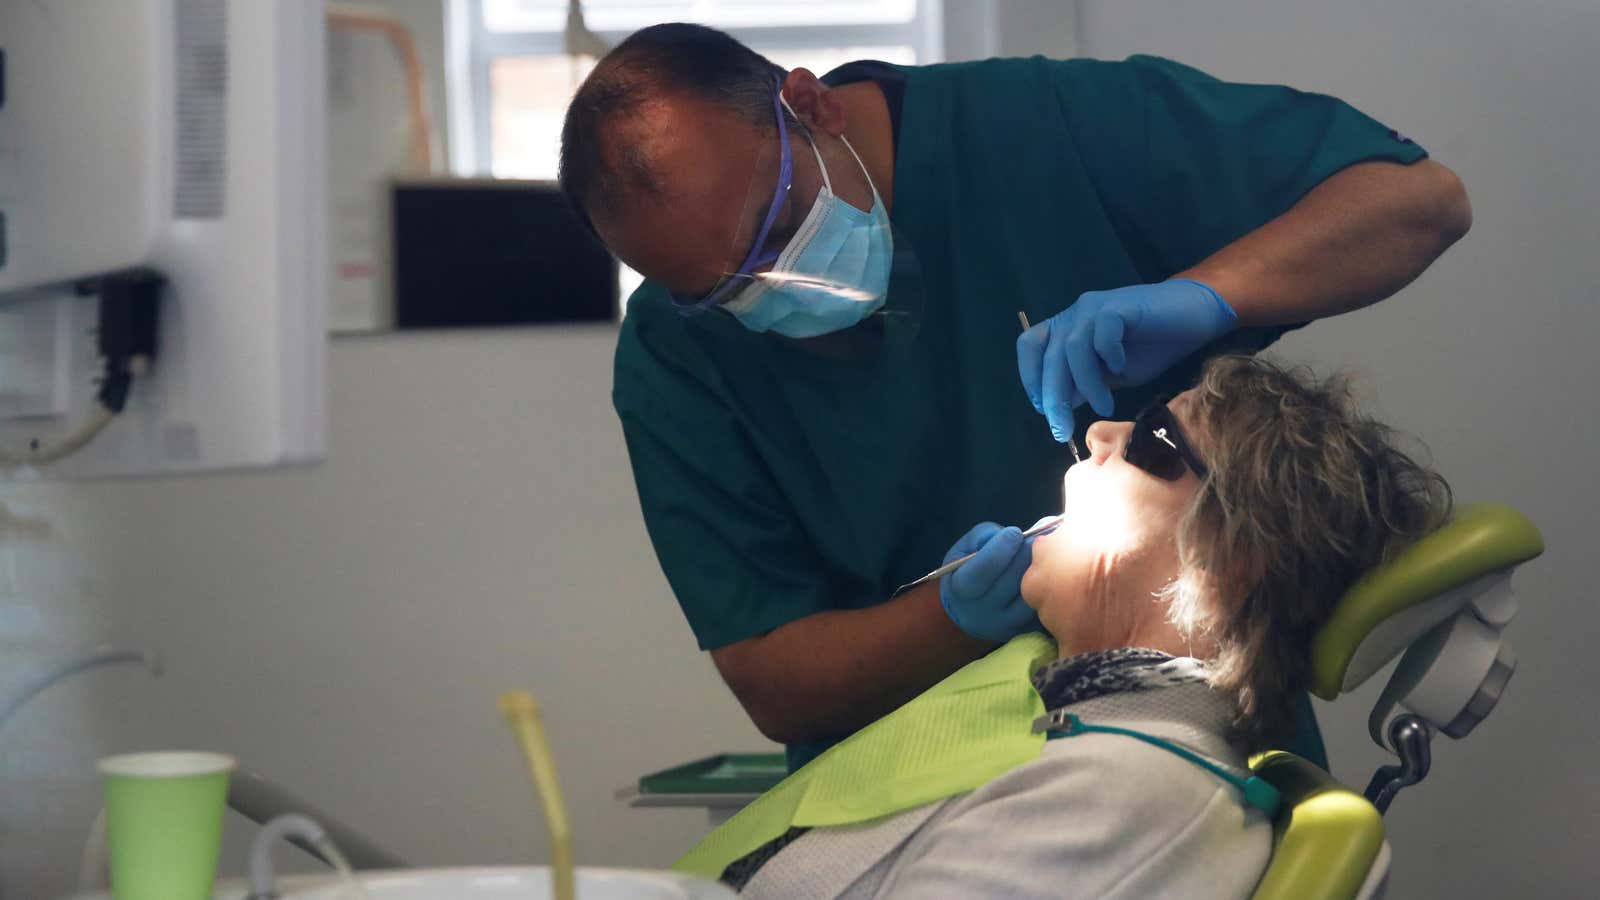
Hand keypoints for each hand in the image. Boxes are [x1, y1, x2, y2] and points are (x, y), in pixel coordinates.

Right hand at [940, 522, 1039, 641]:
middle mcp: (981, 612)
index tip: (1015, 532)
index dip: (1001, 548)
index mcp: (961, 589)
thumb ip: (983, 536)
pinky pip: (1043, 604)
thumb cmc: (968, 568)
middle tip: (1039, 535)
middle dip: (1027, 553)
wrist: (969, 608)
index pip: (982, 571)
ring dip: (1043, 568)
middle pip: (1013, 581)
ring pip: (1032, 593)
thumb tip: (1014, 535)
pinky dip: (1050, 585)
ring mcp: (1005, 624)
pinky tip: (1051, 569)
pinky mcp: (1025, 629)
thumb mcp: (964, 548)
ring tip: (1047, 550)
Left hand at [1016, 279, 1236, 441]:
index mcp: (1066, 329)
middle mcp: (1074, 315)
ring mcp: (1095, 308)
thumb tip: (1059, 407)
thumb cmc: (1149, 347)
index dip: (1031, 379)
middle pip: (1049, 355)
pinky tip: (1120, 368)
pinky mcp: (1119, 305)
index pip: (1030, 348)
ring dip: (1085, 383)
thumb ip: (1083, 386)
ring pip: (1073, 347)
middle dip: (1053, 396)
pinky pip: (1102, 331)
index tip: (1045, 411)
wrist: (1191, 316)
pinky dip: (1107, 354)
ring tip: (1104, 405)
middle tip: (1063, 428)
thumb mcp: (1109, 376)